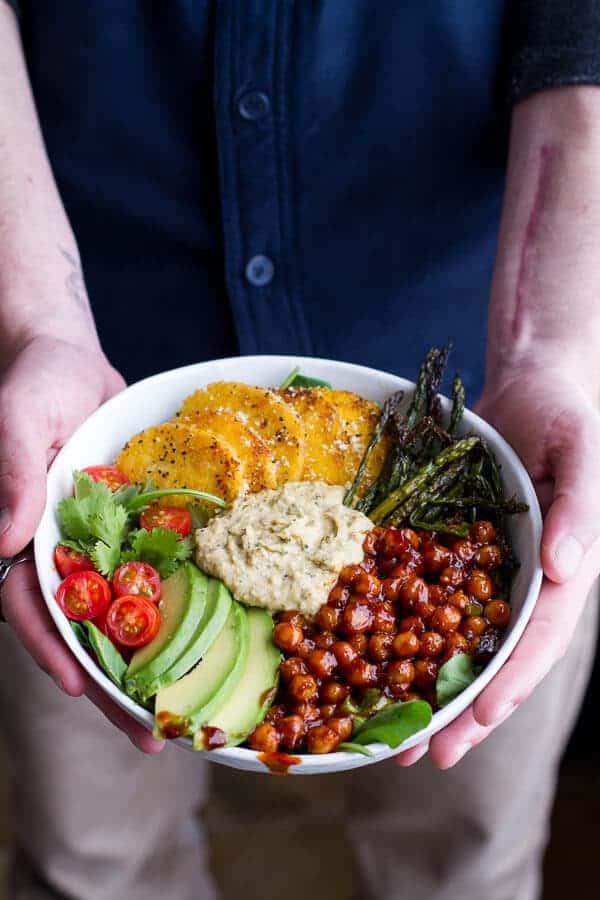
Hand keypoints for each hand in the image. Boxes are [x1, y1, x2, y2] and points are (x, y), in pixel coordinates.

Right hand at [0, 334, 163, 752]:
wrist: (74, 359)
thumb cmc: (37, 381)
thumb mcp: (22, 418)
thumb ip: (13, 473)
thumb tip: (1, 542)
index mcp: (23, 536)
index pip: (28, 607)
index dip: (50, 649)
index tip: (79, 688)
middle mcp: (61, 552)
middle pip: (82, 629)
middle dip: (111, 683)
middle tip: (148, 735)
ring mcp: (100, 545)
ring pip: (122, 613)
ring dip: (150, 662)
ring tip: (184, 714)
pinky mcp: (135, 531)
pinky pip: (155, 574)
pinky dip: (177, 608)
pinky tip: (212, 640)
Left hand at [396, 362, 599, 767]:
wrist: (532, 382)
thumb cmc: (567, 414)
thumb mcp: (582, 452)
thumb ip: (580, 511)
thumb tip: (564, 572)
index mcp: (565, 571)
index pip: (541, 638)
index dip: (513, 679)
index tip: (478, 714)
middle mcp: (527, 583)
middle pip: (498, 659)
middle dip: (466, 711)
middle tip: (427, 756)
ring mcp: (491, 572)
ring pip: (462, 644)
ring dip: (432, 691)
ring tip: (396, 740)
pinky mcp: (458, 554)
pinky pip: (432, 602)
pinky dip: (408, 637)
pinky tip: (376, 665)